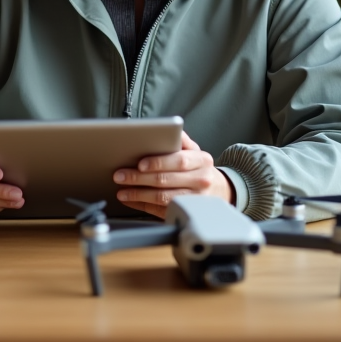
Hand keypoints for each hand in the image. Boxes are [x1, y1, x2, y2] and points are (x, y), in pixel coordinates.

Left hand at [112, 132, 234, 218]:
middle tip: (120, 175)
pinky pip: (161, 210)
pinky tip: (131, 200)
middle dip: (139, 178)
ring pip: (162, 198)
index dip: (158, 163)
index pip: (179, 161)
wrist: (220, 190)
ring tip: (122, 190)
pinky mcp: (186, 213)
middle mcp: (200, 180)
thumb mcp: (195, 151)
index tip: (140, 163)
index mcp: (202, 161)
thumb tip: (166, 129)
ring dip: (138, 194)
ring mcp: (194, 200)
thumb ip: (181, 140)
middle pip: (166, 180)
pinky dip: (143, 205)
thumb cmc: (200, 168)